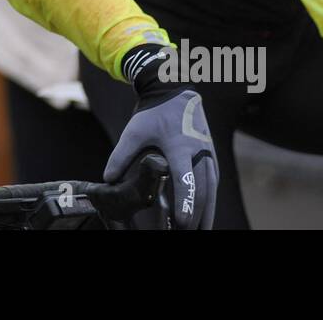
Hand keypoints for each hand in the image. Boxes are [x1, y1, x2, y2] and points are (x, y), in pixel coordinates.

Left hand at [105, 44, 216, 228]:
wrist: (174, 90)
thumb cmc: (153, 112)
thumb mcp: (134, 131)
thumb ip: (121, 155)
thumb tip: (108, 179)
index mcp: (180, 147)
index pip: (185, 180)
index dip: (184, 203)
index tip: (181, 222)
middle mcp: (198, 152)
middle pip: (202, 190)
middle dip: (196, 215)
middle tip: (187, 232)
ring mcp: (207, 152)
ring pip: (211, 188)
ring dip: (207, 210)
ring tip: (201, 230)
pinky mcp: (210, 153)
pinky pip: (214, 180)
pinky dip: (211, 198)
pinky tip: (207, 212)